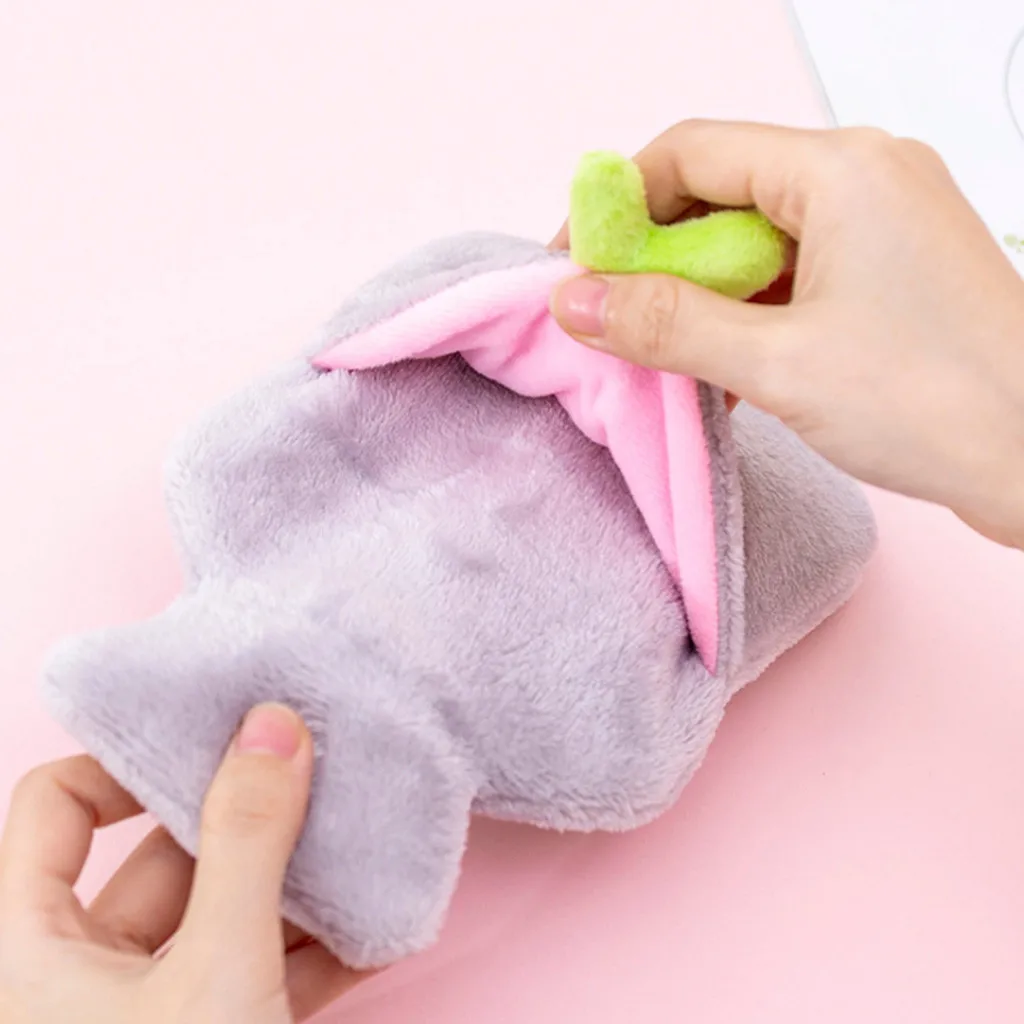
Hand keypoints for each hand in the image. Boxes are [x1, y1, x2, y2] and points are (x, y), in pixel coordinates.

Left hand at [0, 704, 365, 1022]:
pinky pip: (253, 974)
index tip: (216, 743)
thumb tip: (273, 726)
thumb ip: (245, 844)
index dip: (130, 762)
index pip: (56, 803)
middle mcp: (74, 979)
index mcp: (30, 952)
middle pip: (159, 859)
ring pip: (217, 918)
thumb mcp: (216, 972)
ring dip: (293, 888)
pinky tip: (368, 928)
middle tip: (312, 778)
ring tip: (354, 843)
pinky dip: (309, 951)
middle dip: (246, 824)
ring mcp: (142, 1016)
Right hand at [550, 120, 1023, 547]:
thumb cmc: (938, 401)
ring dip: (702, 295)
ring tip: (665, 358)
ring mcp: (884, 225)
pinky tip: (723, 372)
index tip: (578, 267)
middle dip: (659, 257)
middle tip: (614, 322)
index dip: (621, 205)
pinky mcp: (892, 274)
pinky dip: (749, 315)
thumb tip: (578, 299)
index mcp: (841, 169)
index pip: (692, 151)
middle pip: (722, 192)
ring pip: (756, 240)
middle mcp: (866, 177)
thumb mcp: (777, 363)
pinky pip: (795, 274)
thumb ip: (667, 325)